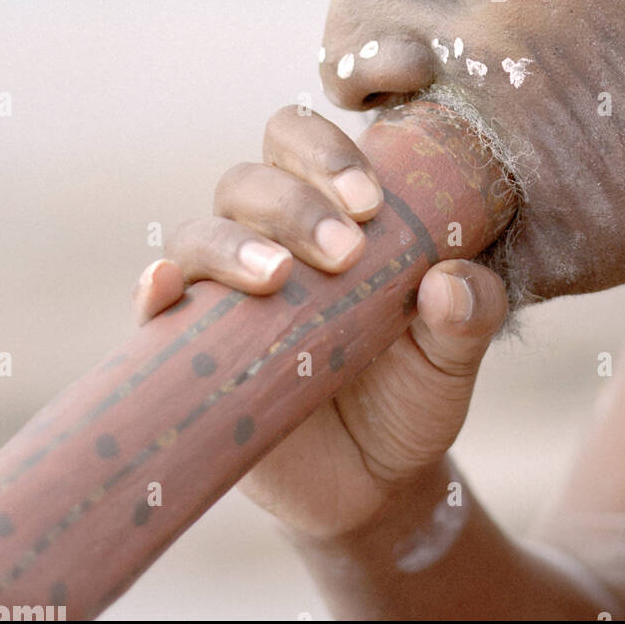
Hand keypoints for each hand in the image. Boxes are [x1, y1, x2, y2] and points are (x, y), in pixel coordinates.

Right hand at [131, 105, 507, 538]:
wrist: (374, 482)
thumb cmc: (412, 391)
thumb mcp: (455, 353)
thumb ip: (470, 311)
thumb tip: (451, 282)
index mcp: (328, 211)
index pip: (301, 141)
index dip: (327, 153)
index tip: (371, 202)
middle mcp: (266, 237)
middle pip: (249, 181)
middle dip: (296, 204)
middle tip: (346, 251)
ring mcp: (222, 291)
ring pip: (199, 233)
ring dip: (234, 244)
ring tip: (279, 277)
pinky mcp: (186, 348)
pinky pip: (155, 304)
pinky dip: (154, 287)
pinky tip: (165, 286)